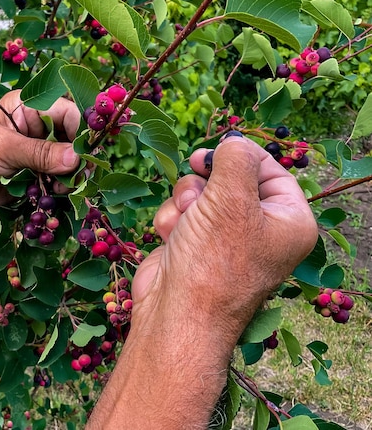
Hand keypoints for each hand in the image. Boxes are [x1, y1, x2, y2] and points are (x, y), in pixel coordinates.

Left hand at [0, 90, 80, 214]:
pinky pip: (54, 179)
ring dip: (69, 175)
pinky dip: (59, 187)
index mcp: (25, 107)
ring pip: (64, 161)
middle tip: (80, 174)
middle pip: (69, 137)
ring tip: (64, 187)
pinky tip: (56, 194)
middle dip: (76, 156)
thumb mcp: (4, 148)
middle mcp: (32, 127)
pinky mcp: (30, 175)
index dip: (79, 128)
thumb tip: (76, 159)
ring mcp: (32, 152)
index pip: (65, 111)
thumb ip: (41, 153)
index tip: (85, 151)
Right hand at [86, 136, 317, 429]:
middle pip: (231, 178)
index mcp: (288, 220)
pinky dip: (173, 220)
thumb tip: (232, 145)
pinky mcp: (194, 245)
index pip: (271, 170)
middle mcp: (260, 230)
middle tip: (197, 175)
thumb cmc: (214, 259)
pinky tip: (171, 237)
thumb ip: (236, 158)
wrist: (178, 314)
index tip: (216, 151)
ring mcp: (224, 239)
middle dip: (207, 181)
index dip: (241, 156)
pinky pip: (183, 213)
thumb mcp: (232, 197)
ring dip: (185, 201)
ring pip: (200, 193)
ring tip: (183, 221)